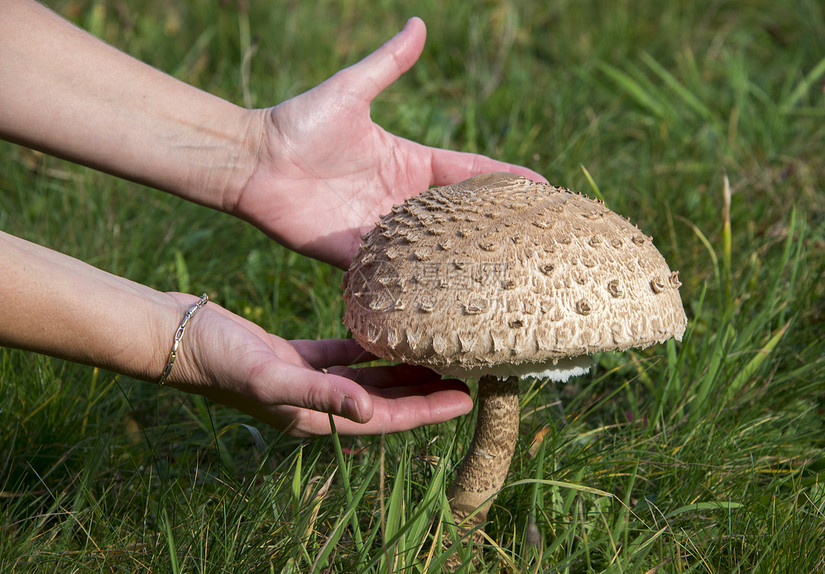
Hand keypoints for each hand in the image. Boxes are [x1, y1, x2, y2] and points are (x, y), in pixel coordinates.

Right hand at [166, 294, 472, 435]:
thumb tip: (368, 409)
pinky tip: (389, 329)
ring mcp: (305, 377)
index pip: (386, 418)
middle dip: (424, 391)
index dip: (427, 410)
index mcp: (315, 416)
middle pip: (384, 400)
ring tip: (438, 351)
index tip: (467, 399)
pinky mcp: (293, 354)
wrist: (174, 336)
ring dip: (401, 366)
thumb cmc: (218, 360)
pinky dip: (366, 344)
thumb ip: (320, 391)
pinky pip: (341, 351)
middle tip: (466, 373)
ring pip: (367, 375)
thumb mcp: (270, 376)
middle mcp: (316, 401)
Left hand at [231, 17, 545, 268]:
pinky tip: (449, 300)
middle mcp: (400, 199)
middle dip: (494, 227)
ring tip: (506, 277)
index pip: (468, 172)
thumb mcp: (351, 91)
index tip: (543, 188)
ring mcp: (380, 228)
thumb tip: (420, 24)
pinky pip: (392, 273)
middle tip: (536, 242)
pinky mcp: (354, 254)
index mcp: (408, 161)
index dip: (505, 179)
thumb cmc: (300, 123)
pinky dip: (417, 285)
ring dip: (463, 261)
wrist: (253, 161)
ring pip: (432, 249)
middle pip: (458, 216)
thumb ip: (388, 64)